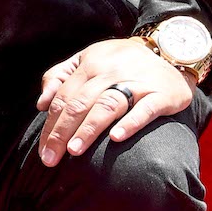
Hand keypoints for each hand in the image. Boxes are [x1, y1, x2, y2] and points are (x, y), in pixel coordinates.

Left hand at [36, 37, 192, 167]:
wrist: (170, 52)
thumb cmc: (120, 62)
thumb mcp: (88, 59)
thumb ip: (60, 76)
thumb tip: (41, 104)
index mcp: (90, 63)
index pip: (64, 97)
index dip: (50, 124)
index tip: (43, 149)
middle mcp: (111, 71)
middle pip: (80, 103)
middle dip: (62, 132)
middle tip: (51, 158)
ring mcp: (137, 82)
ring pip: (107, 105)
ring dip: (88, 129)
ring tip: (74, 151)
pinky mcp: (162, 94)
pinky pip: (145, 109)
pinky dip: (130, 123)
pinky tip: (115, 138)